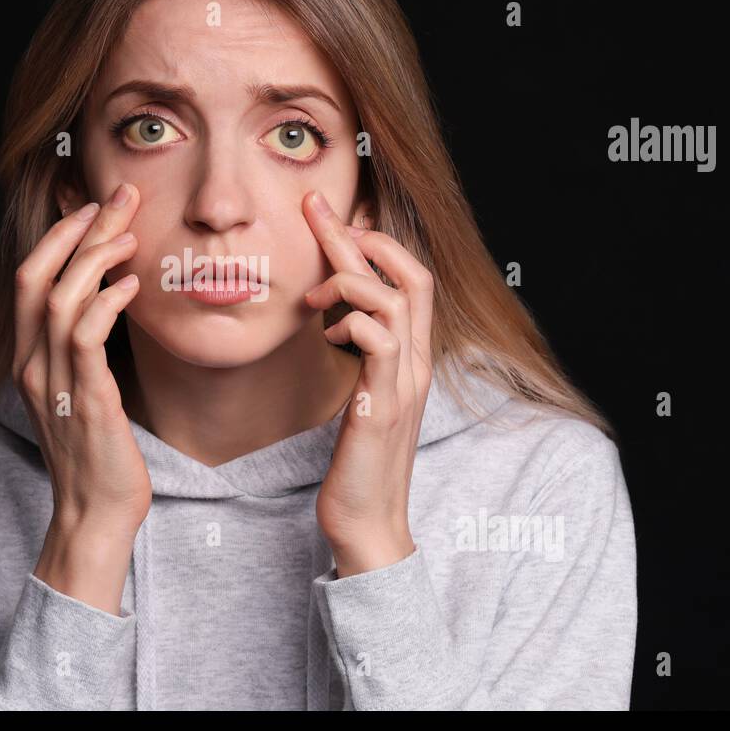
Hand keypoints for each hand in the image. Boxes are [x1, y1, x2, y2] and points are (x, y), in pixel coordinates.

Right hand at [12, 182, 150, 611]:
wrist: (94, 517)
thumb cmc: (99, 456)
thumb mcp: (87, 392)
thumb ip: (88, 350)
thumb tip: (113, 302)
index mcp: (30, 360)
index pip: (30, 279)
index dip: (59, 237)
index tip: (94, 207)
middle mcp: (33, 366)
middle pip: (39, 277)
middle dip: (78, 230)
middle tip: (118, 198)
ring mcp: (55, 383)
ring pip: (59, 299)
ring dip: (94, 259)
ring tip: (129, 235)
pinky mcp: (86, 400)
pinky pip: (85, 338)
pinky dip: (106, 303)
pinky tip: (131, 285)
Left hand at [302, 190, 434, 578]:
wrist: (370, 524)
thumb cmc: (359, 462)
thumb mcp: (363, 397)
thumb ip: (360, 357)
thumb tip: (336, 320)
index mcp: (411, 358)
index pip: (410, 278)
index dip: (375, 243)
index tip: (332, 221)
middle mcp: (416, 363)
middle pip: (406, 274)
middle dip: (358, 234)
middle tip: (314, 207)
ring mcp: (404, 383)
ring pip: (395, 299)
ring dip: (347, 281)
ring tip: (313, 296)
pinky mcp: (382, 406)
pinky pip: (378, 342)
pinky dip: (351, 323)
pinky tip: (327, 335)